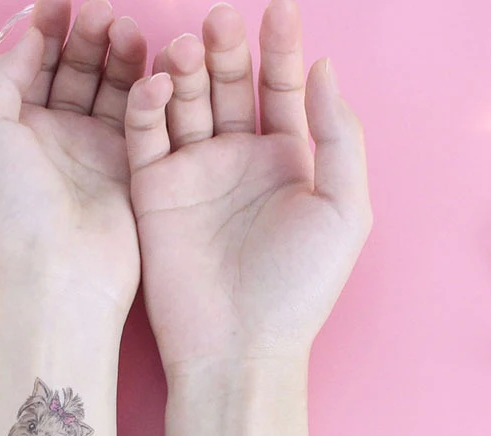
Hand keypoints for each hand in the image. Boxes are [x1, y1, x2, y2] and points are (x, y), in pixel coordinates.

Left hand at [0, 0, 146, 318]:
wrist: (61, 271)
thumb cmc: (14, 207)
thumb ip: (4, 76)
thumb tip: (28, 37)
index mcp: (14, 128)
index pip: (33, 65)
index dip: (46, 29)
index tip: (59, 2)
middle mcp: (54, 137)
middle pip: (75, 70)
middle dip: (86, 37)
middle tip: (102, 13)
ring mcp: (94, 151)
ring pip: (109, 87)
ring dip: (116, 54)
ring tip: (125, 30)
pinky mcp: (130, 166)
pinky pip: (139, 115)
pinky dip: (142, 86)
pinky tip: (145, 64)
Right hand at [125, 0, 372, 371]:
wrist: (236, 346)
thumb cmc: (297, 288)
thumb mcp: (344, 209)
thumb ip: (338, 137)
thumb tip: (324, 69)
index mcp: (287, 164)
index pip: (281, 91)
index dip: (281, 49)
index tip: (279, 8)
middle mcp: (237, 163)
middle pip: (228, 88)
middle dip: (227, 51)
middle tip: (221, 20)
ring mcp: (193, 176)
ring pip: (185, 104)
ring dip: (186, 69)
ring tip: (189, 45)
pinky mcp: (152, 193)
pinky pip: (146, 137)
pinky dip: (148, 107)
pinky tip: (159, 86)